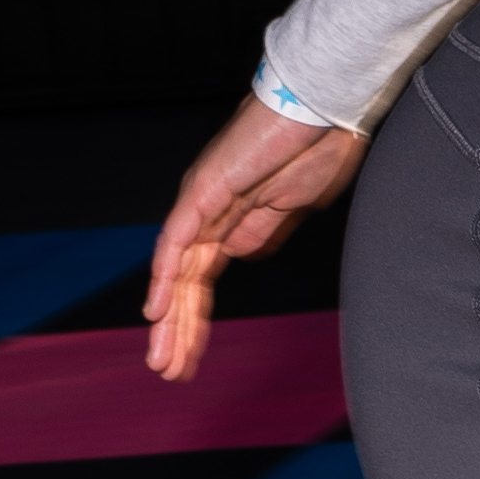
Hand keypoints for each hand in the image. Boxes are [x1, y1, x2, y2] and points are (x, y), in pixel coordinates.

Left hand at [143, 98, 368, 382]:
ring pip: (178, 269)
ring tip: (161, 358)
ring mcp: (205, 201)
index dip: (196, 322)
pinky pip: (178, 239)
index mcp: (234, 221)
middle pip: (187, 283)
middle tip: (167, 370)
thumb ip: (264, 232)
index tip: (190, 360)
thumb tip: (240, 256)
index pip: (205, 281)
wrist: (323, 107)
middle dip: (178, 330)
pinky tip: (156, 310)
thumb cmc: (319, 148)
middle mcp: (210, 214)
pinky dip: (166, 275)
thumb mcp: (295, 208)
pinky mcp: (206, 189)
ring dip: (169, 317)